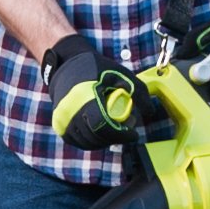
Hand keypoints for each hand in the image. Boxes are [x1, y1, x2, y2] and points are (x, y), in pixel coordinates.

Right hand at [40, 33, 140, 147]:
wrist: (68, 65)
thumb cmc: (96, 70)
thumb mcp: (121, 75)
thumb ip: (138, 93)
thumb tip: (150, 114)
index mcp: (84, 98)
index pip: (103, 127)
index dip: (121, 135)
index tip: (134, 134)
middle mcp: (69, 112)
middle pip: (97, 138)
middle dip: (116, 138)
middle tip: (126, 130)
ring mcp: (62, 120)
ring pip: (88, 143)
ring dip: (105, 141)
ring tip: (115, 128)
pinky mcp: (59, 126)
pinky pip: (79, 142)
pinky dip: (93, 141)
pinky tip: (102, 132)